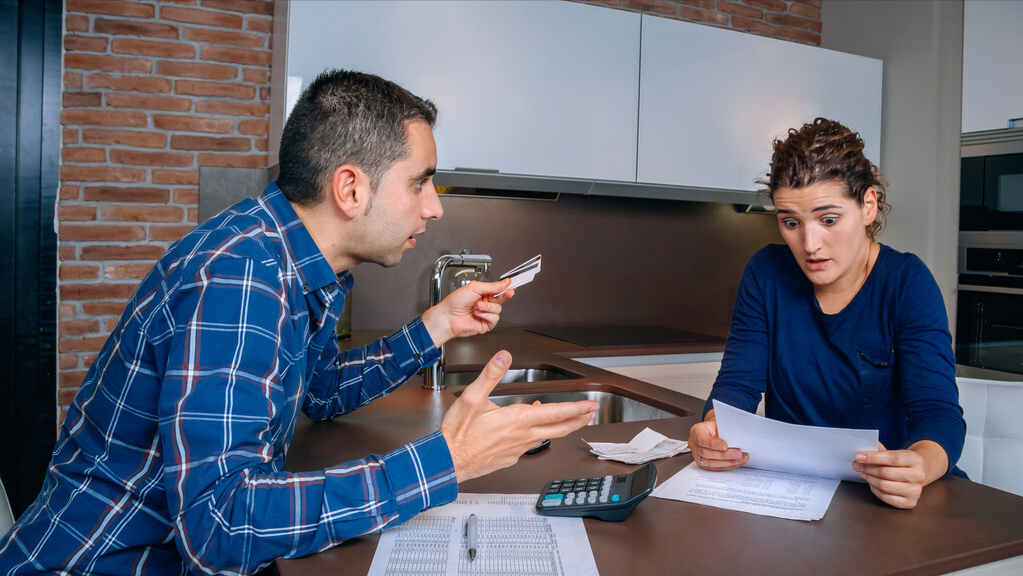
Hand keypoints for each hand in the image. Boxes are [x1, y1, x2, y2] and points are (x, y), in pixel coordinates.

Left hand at [422, 279, 514, 347]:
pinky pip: (494, 319)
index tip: (511, 284)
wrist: (448, 316)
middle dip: (505, 295)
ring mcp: (485, 314)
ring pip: (498, 309)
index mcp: (482, 293)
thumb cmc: (455, 302)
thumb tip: (504, 283)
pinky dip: (487, 315)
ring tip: (478, 306)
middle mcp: (485, 304)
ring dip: (488, 307)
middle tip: (510, 292)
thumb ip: (491, 286)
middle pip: (501, 299)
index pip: (497, 289)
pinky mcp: (486, 324)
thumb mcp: (474, 288)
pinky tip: (478, 313)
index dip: (505, 287)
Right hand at [440, 350, 597, 481]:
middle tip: (591, 413)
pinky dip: (540, 435)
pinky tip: (533, 430)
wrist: (448, 462)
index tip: (590, 405)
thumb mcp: (472, 398)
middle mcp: (522, 436)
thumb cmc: (459, 433)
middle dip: (578, 420)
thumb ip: (490, 375)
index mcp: (517, 419)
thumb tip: (504, 357)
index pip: (555, 413)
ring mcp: (518, 449)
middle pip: (560, 429)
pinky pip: (531, 445)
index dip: (576, 408)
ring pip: (547, 437)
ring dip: (561, 427)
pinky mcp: (510, 457)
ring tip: (568, 419)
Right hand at [688, 412, 747, 470]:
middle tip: (738, 454)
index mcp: (697, 431)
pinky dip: (727, 466)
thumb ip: (724, 431)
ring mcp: (697, 456)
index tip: (725, 446)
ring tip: (741, 459)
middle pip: (707, 453)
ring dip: (728, 462)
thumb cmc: (716, 427)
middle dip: (724, 455)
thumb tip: (736, 438)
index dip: (713, 444)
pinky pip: (715, 468)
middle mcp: (694, 444)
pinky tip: (736, 463)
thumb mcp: (719, 424)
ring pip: (711, 463)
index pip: (702, 439)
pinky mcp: (703, 464)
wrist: (713, 432)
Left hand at [853, 441, 941, 509]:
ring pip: (884, 485)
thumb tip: (862, 448)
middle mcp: (918, 476)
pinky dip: (874, 490)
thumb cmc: (901, 463)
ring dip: (869, 478)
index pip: (892, 458)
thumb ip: (880, 450)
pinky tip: (871, 483)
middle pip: (886, 473)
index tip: (858, 456)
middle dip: (867, 468)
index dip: (873, 457)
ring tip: (862, 473)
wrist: (916, 475)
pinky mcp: (909, 502)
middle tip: (856, 465)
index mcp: (915, 460)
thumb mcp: (894, 452)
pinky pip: (885, 497)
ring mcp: (915, 491)